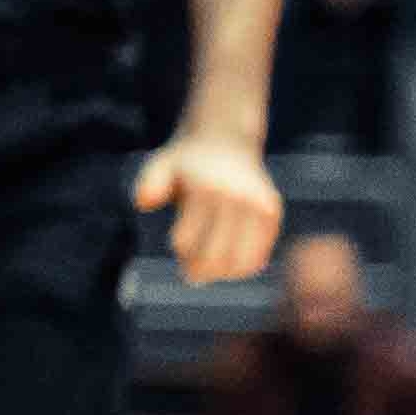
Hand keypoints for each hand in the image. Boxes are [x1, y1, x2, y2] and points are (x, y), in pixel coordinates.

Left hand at [134, 129, 282, 286]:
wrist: (225, 140)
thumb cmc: (186, 162)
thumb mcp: (162, 164)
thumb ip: (150, 182)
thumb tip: (143, 204)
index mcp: (206, 189)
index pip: (186, 241)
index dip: (180, 252)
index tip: (179, 248)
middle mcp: (236, 198)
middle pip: (214, 257)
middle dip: (198, 271)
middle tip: (191, 273)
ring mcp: (258, 206)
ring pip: (240, 263)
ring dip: (222, 274)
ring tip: (211, 269)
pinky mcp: (272, 213)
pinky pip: (259, 257)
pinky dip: (243, 268)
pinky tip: (230, 264)